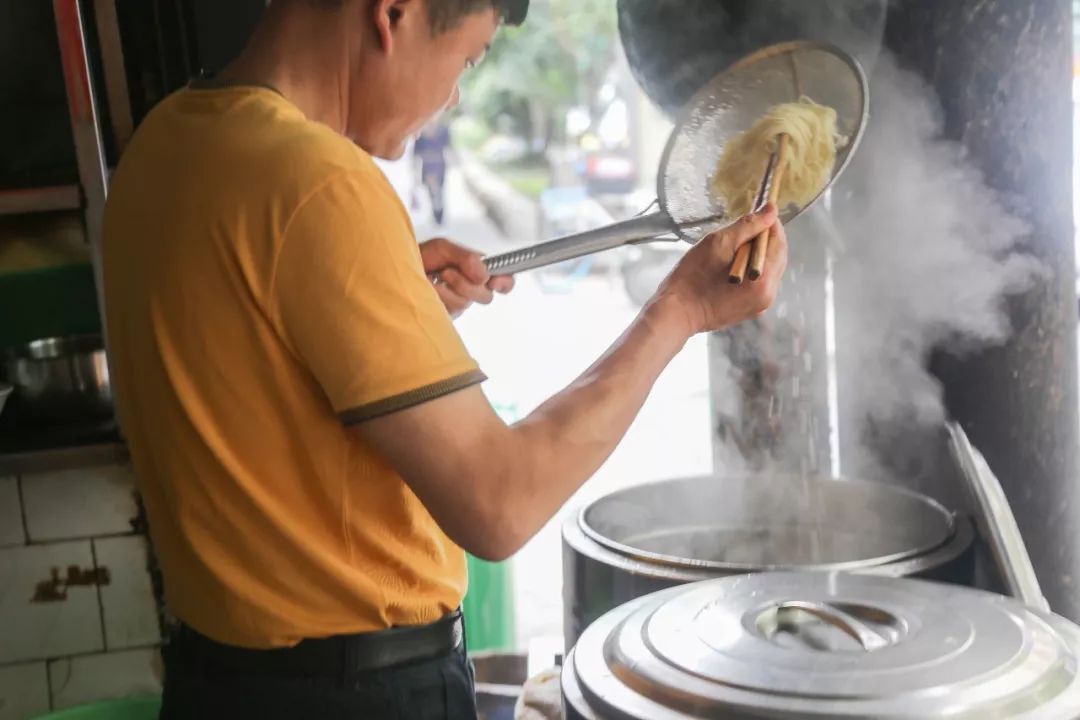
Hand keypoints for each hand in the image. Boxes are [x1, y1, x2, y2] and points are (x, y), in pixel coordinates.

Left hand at [420, 237, 514, 316]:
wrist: (395, 270)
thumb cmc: (419, 257)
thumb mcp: (443, 247)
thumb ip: (466, 256)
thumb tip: (483, 273)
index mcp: (476, 271)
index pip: (503, 280)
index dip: (505, 282)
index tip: (494, 282)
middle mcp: (470, 289)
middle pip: (485, 295)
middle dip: (465, 283)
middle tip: (447, 272)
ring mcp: (457, 305)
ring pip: (465, 303)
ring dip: (446, 288)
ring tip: (433, 279)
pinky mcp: (445, 317)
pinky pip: (448, 311)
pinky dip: (435, 297)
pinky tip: (428, 290)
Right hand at [651, 204, 787, 335]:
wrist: (675, 313)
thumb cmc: (692, 277)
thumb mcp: (719, 243)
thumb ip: (748, 226)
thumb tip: (771, 211)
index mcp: (763, 279)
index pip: (779, 243)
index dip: (770, 224)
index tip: (759, 211)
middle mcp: (767, 295)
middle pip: (776, 257)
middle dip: (764, 239)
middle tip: (745, 228)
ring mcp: (758, 305)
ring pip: (767, 269)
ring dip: (756, 254)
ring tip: (734, 248)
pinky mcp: (748, 310)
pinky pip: (758, 282)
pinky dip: (749, 269)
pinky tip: (731, 265)